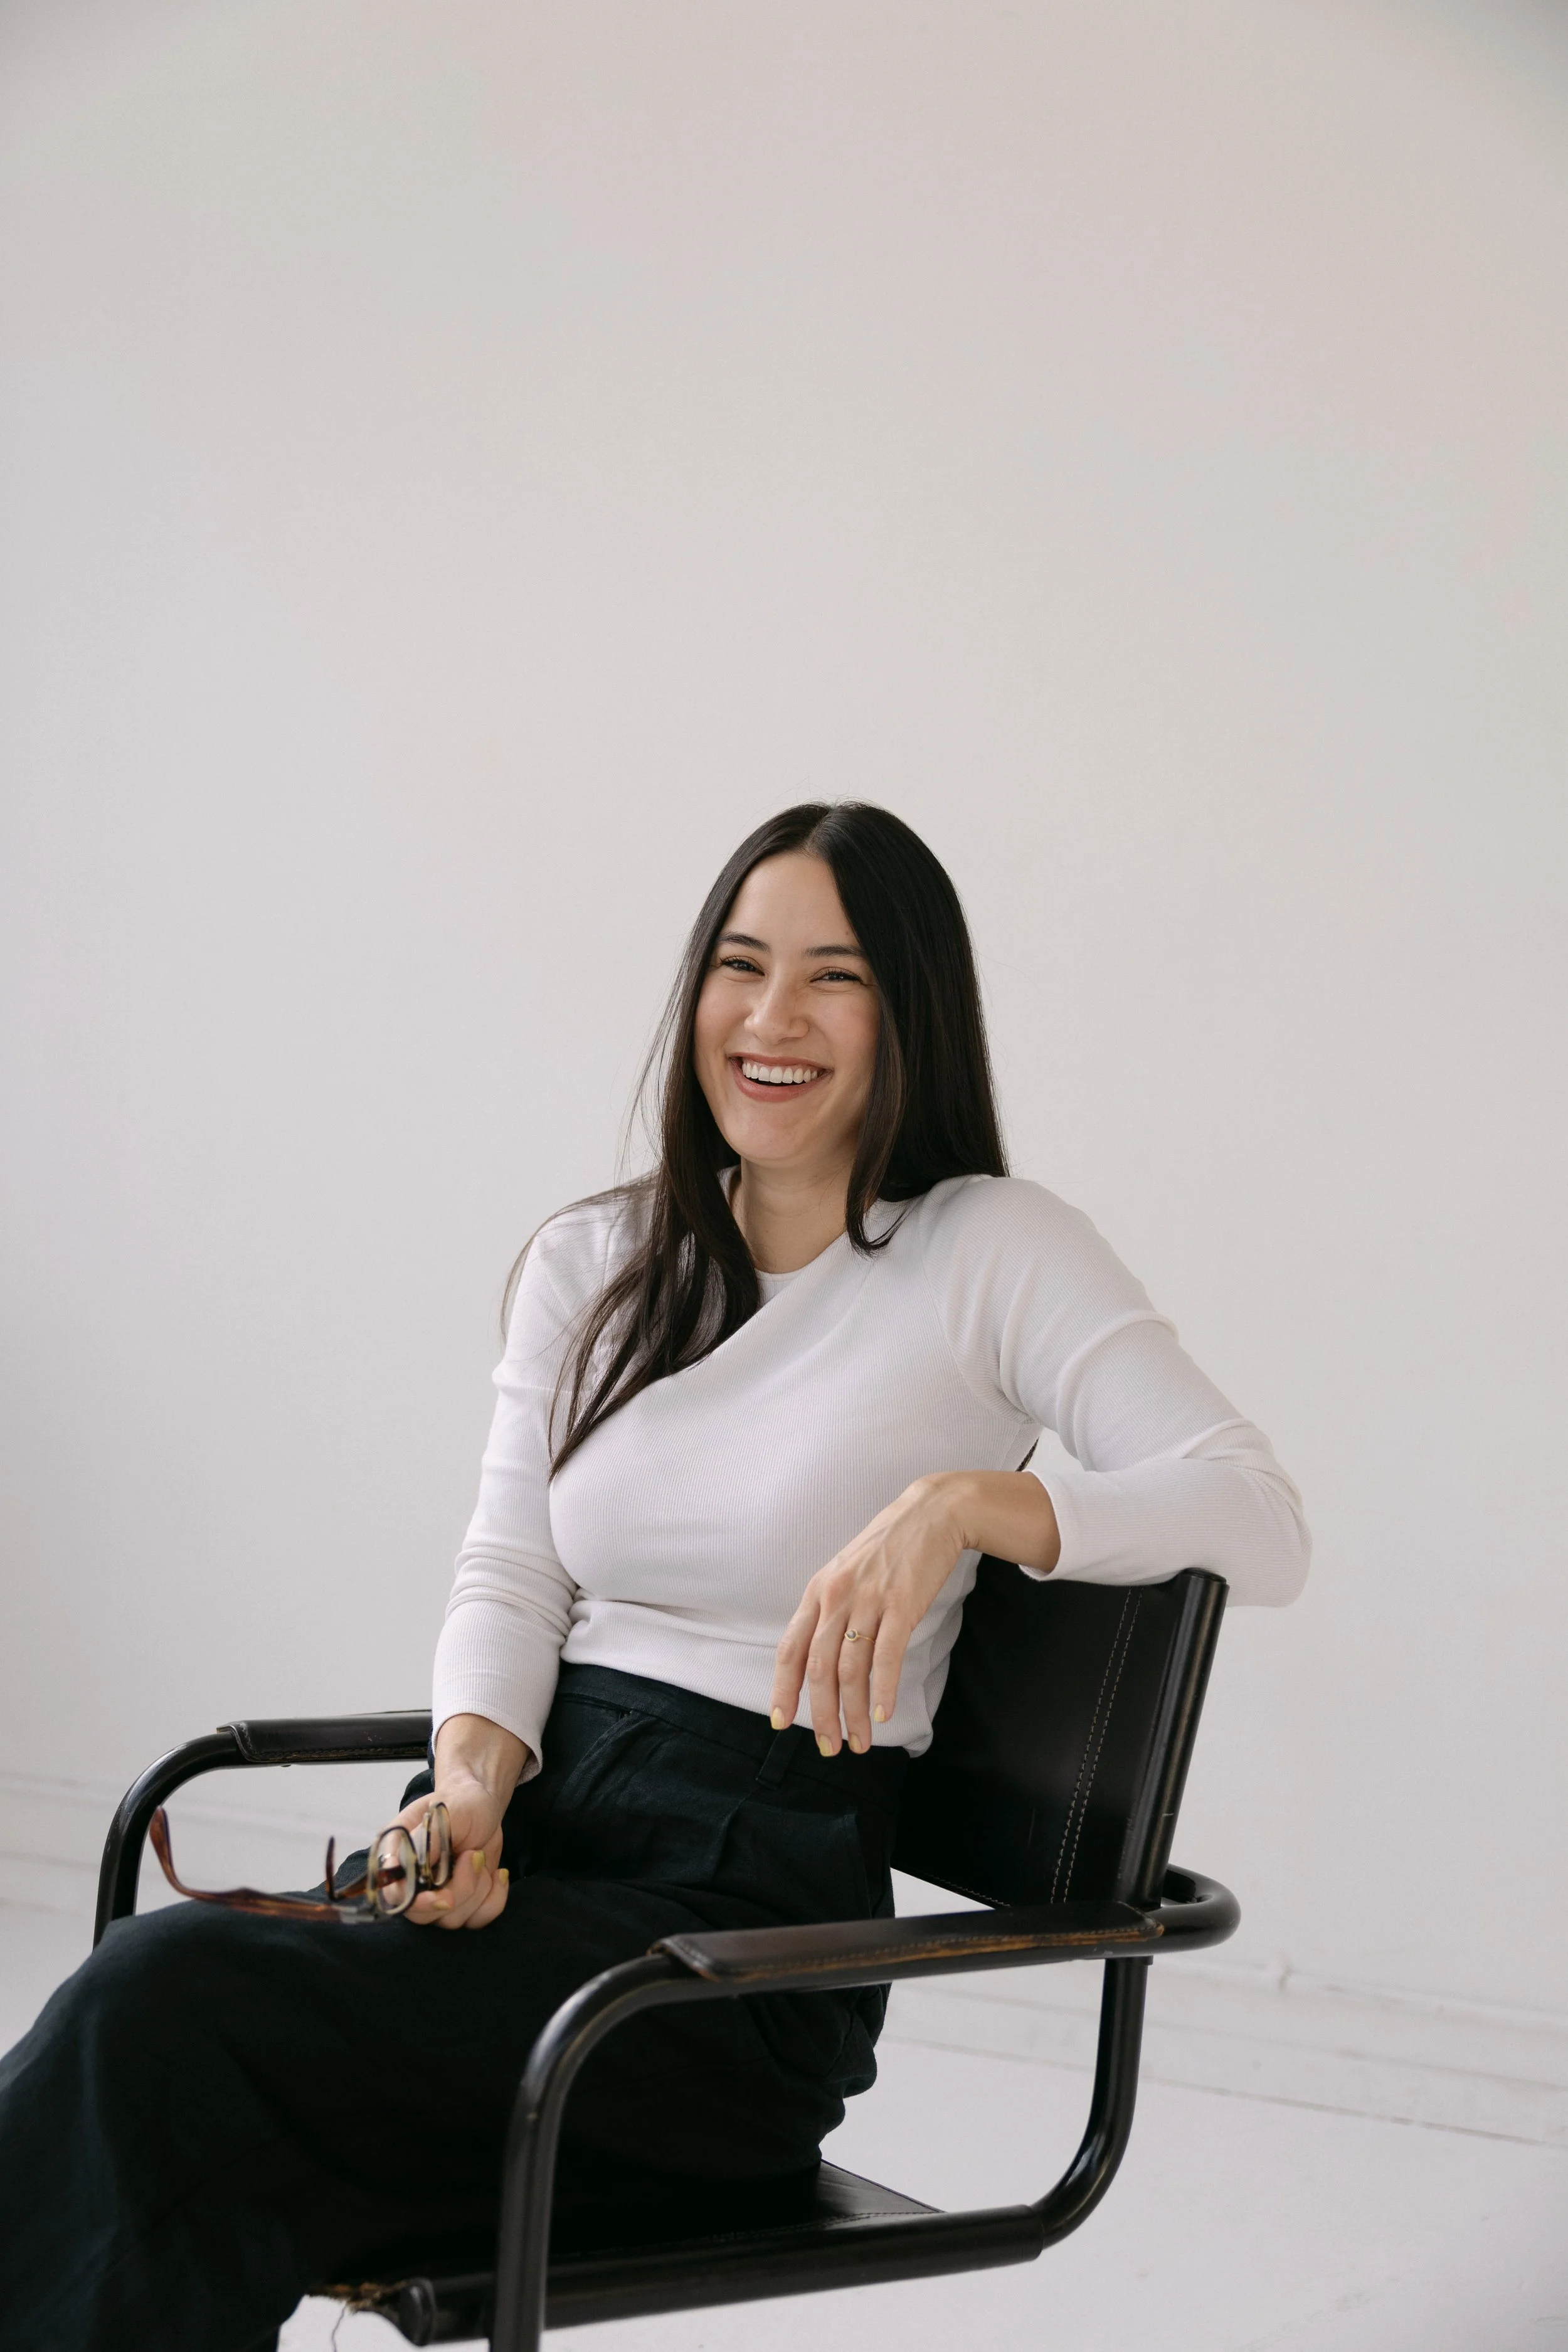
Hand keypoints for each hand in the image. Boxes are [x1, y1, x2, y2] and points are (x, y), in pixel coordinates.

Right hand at [400, 1713, 527, 1929]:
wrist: (483, 1806)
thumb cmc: (460, 1803)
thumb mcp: (446, 1813)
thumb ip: (425, 1841)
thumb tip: (403, 1870)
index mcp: (397, 1857)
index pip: (396, 1897)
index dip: (419, 1903)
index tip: (446, 1898)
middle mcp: (412, 1883)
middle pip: (424, 1916)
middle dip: (459, 1891)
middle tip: (474, 1856)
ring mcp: (436, 1897)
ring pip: (452, 1921)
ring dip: (478, 1889)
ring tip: (480, 1855)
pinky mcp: (461, 1904)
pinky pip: (477, 1920)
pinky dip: (493, 1899)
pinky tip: (497, 1874)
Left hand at [769, 1471, 1060, 1755]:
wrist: (930, 1515)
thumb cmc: (887, 1550)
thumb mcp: (845, 1574)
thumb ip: (829, 1611)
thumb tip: (818, 1659)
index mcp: (817, 1592)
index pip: (790, 1649)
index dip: (783, 1689)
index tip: (780, 1722)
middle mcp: (835, 1597)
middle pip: (819, 1668)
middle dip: (821, 1714)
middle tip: (829, 1747)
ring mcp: (868, 1600)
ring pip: (851, 1669)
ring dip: (854, 1713)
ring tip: (861, 1741)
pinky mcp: (901, 1604)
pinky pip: (886, 1656)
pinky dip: (884, 1689)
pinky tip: (884, 1713)